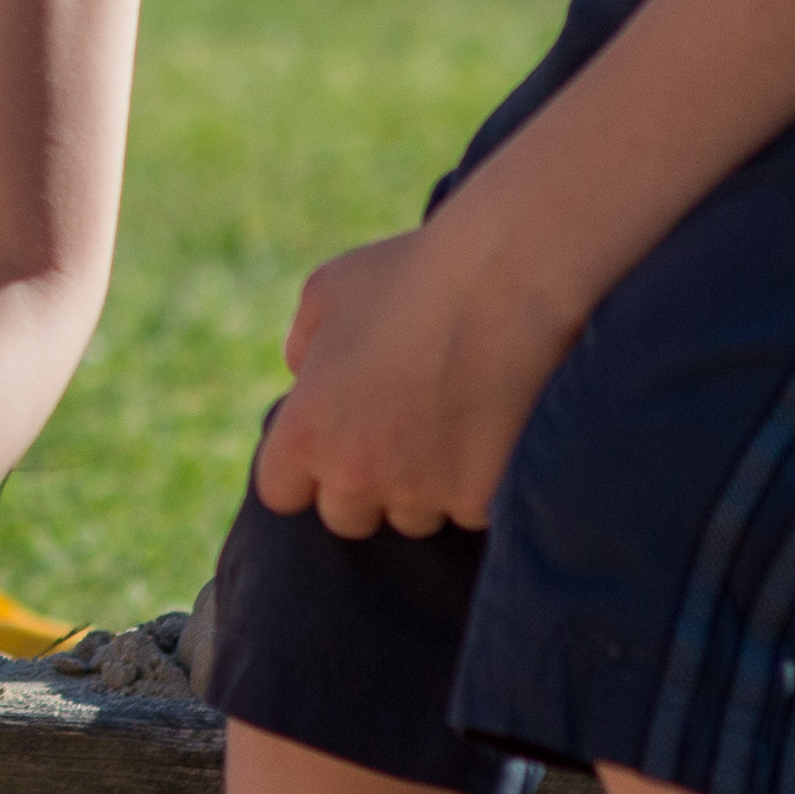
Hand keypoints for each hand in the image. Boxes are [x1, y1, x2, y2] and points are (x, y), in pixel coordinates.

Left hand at [257, 222, 575, 540]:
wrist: (513, 278)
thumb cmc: (416, 275)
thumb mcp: (330, 292)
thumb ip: (303, 344)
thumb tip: (303, 377)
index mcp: (306, 431)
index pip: (281, 493)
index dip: (305, 472)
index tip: (333, 447)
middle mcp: (356, 473)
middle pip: (346, 516)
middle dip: (367, 484)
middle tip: (400, 435)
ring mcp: (422, 492)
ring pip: (415, 518)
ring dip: (426, 488)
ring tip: (456, 424)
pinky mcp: (482, 501)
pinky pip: (472, 512)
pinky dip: (483, 486)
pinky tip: (498, 434)